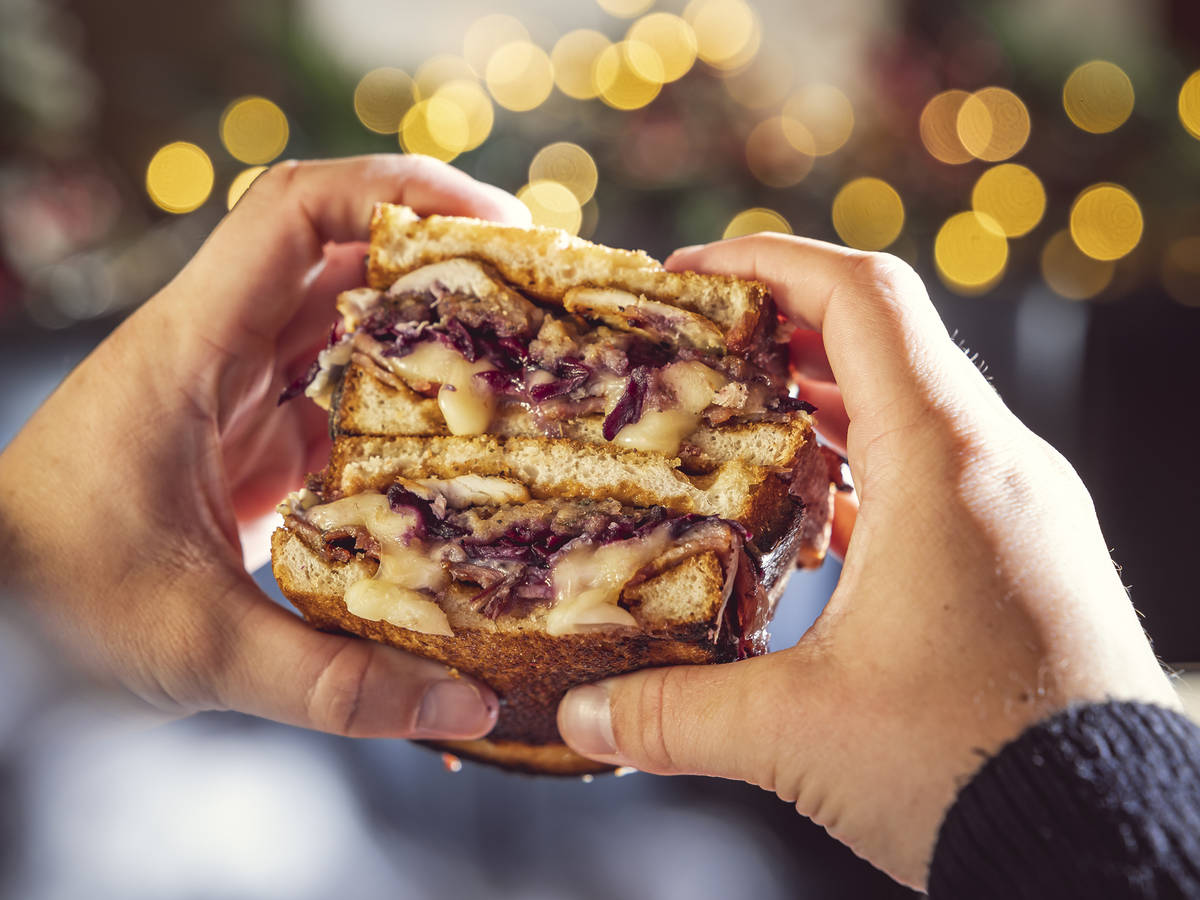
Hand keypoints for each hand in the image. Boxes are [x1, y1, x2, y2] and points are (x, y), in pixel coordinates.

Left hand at [0, 155, 528, 739]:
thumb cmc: (48, 610)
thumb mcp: (197, 650)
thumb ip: (336, 683)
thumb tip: (468, 705)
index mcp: (190, 352)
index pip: (294, 214)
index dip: (397, 192)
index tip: (491, 222)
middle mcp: (212, 352)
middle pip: (334, 253)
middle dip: (435, 251)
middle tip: (531, 284)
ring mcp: (227, 397)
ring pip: (338, 321)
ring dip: (420, 323)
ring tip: (513, 348)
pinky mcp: (242, 445)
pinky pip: (333, 397)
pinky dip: (395, 402)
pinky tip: (452, 441)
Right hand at [557, 236, 1176, 888]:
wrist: (1111, 839)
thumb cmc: (975, 768)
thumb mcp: (798, 733)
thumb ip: (672, 715)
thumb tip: (580, 717)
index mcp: (943, 461)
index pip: (861, 296)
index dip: (767, 262)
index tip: (686, 274)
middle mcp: (993, 461)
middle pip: (882, 335)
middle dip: (780, 326)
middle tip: (695, 348)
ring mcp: (1018, 503)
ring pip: (911, 400)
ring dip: (823, 395)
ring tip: (738, 418)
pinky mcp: (1024, 550)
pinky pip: (937, 466)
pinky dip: (865, 461)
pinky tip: (810, 512)